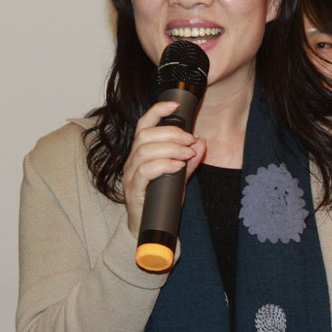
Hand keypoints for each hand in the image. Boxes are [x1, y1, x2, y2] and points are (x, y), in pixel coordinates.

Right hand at [121, 100, 205, 237]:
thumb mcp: (180, 176)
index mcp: (142, 152)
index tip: (174, 105)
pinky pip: (145, 171)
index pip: (144, 125)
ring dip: (171, 148)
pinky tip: (178, 166)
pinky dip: (164, 165)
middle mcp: (132, 160)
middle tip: (190, 140)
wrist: (150, 226)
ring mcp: (130, 174)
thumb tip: (201, 143)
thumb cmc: (161, 198)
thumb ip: (190, 160)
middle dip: (171, 133)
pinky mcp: (133, 189)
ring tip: (187, 155)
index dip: (157, 111)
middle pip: (146, 134)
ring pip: (145, 150)